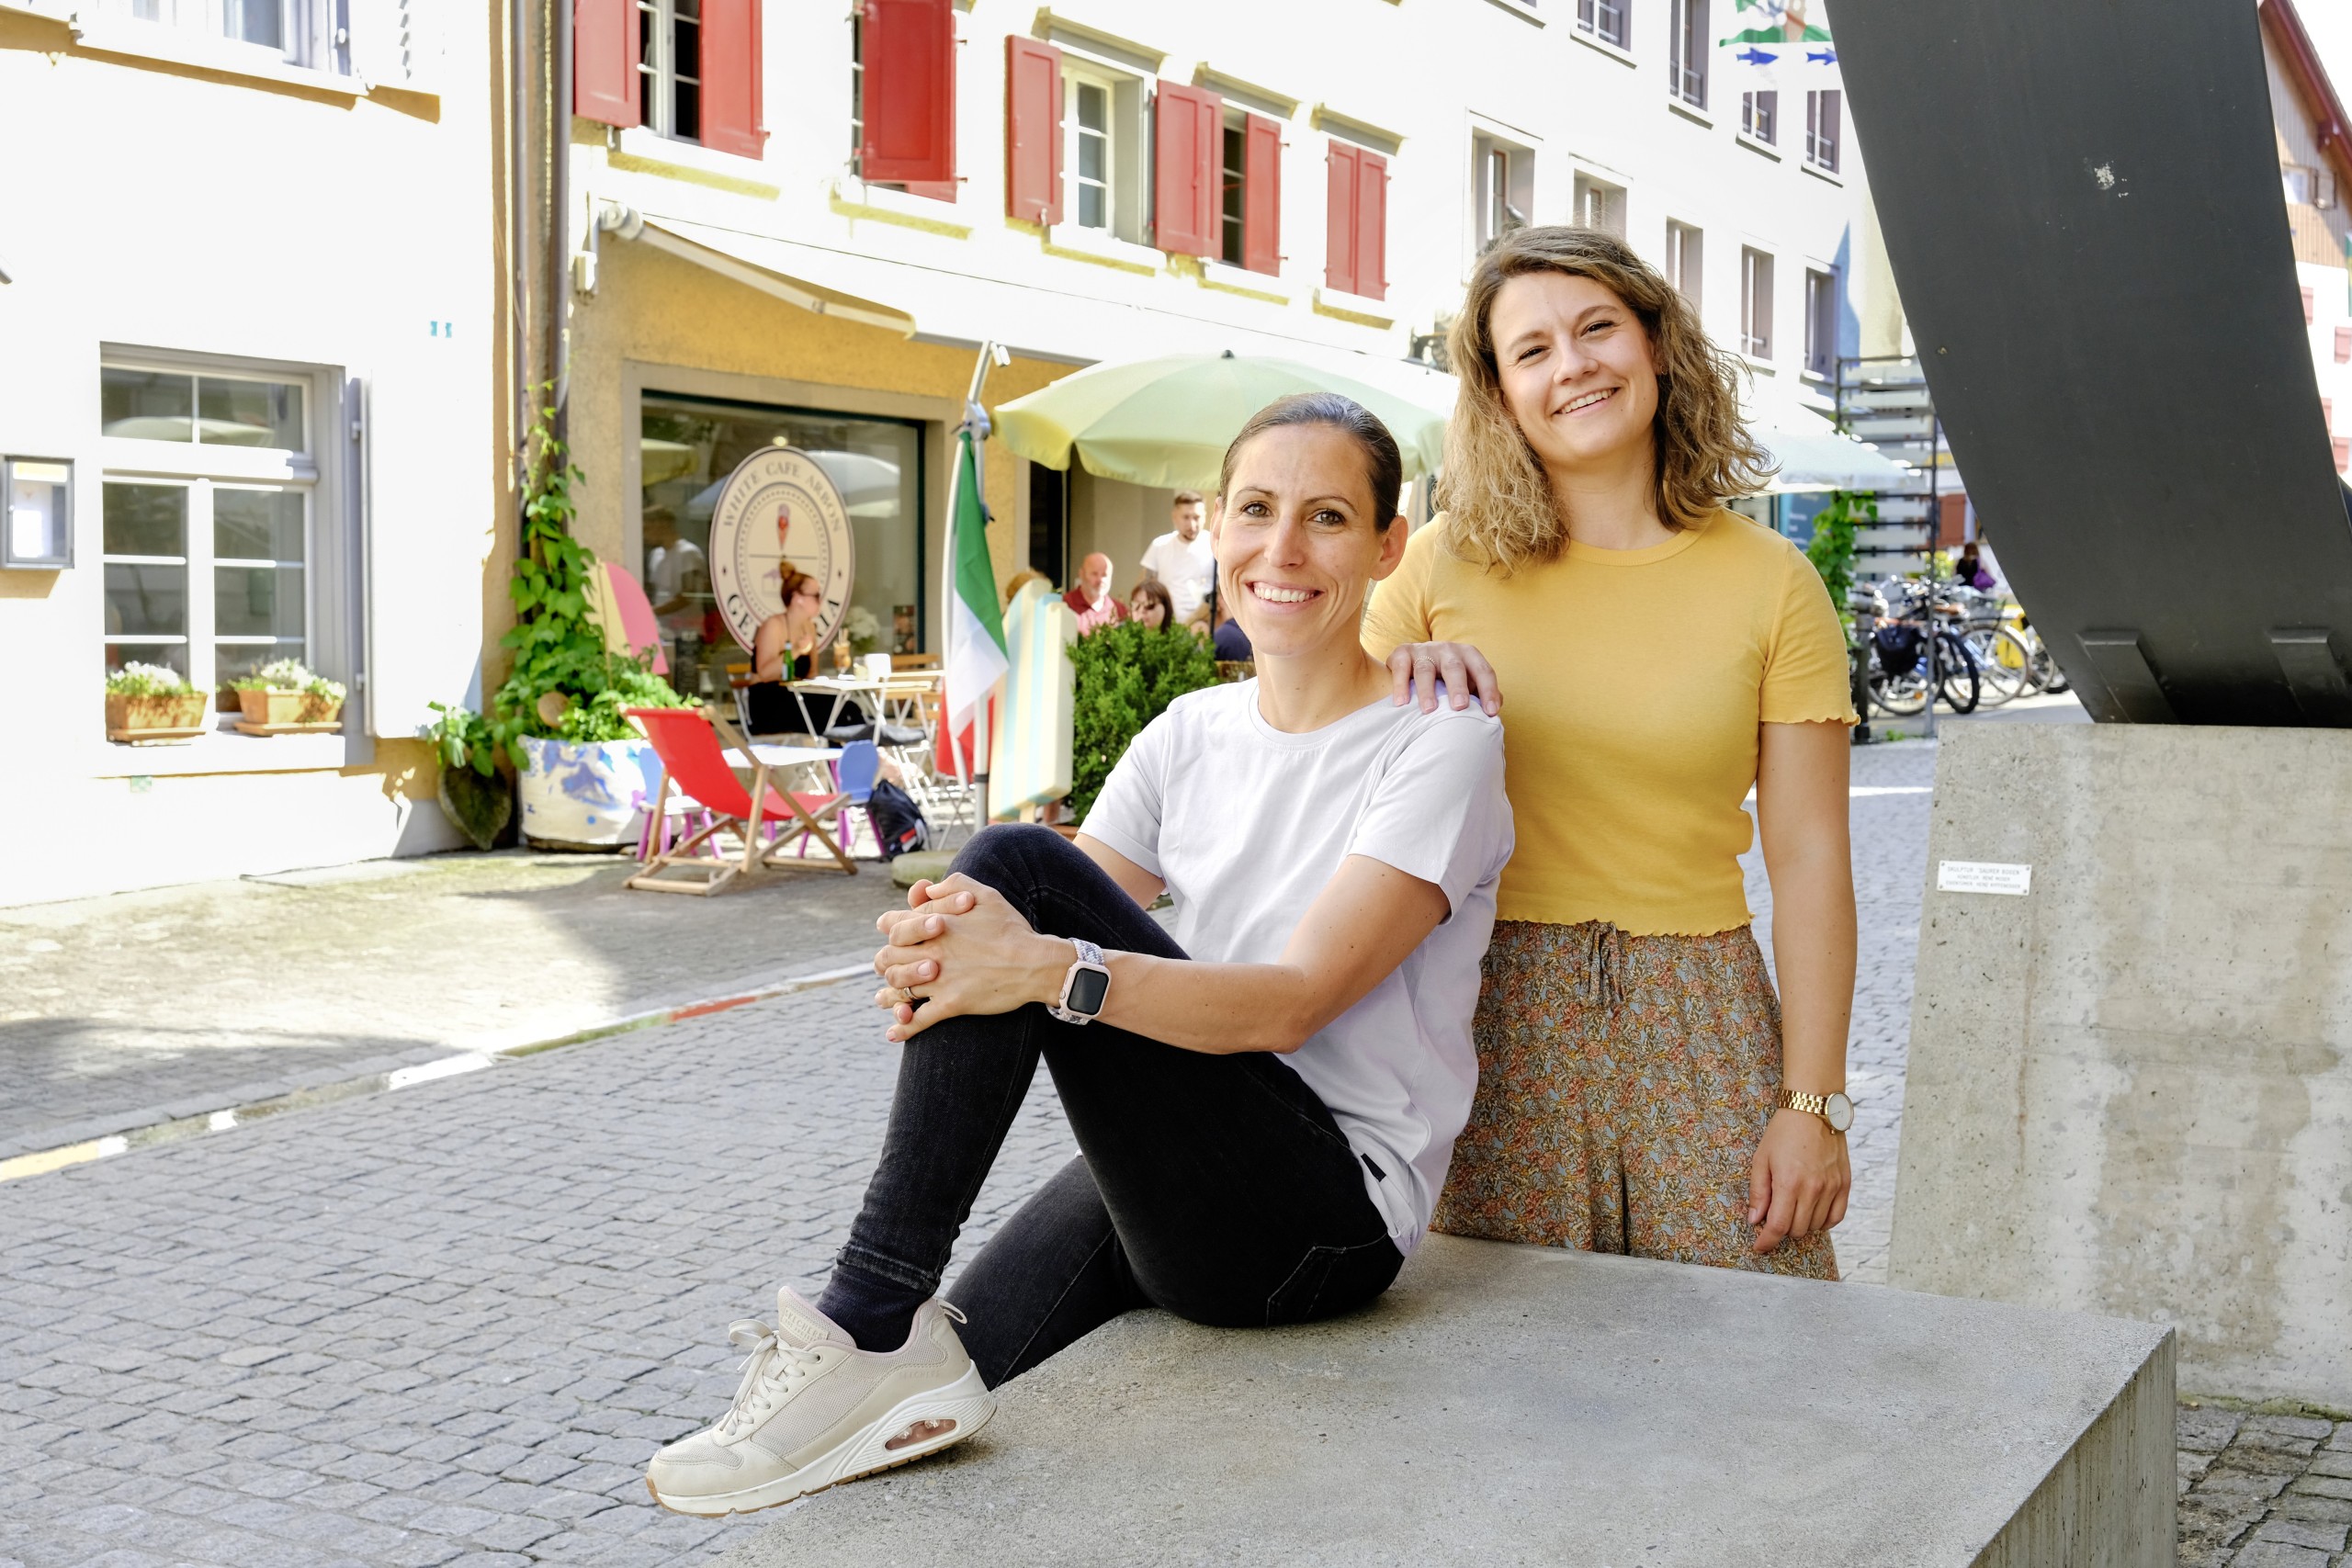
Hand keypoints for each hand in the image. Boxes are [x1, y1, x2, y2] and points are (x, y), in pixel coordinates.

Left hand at [869, 873, 1067, 1040]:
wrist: (1035, 963)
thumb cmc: (1011, 928)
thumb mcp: (985, 894)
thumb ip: (952, 885)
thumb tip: (926, 889)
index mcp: (935, 924)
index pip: (893, 925)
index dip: (888, 928)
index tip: (889, 933)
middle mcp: (931, 951)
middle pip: (889, 957)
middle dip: (886, 962)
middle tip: (889, 966)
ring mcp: (939, 980)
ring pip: (898, 988)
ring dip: (889, 995)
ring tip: (883, 1000)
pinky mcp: (951, 1004)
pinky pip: (918, 1019)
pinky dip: (903, 1027)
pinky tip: (893, 1034)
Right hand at [1383, 641, 1502, 715]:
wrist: (1414, 661)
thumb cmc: (1446, 678)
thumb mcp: (1467, 680)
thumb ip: (1481, 692)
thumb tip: (1495, 706)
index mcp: (1469, 656)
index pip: (1483, 671)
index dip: (1488, 690)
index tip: (1490, 712)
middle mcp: (1448, 650)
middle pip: (1455, 667)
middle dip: (1458, 687)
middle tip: (1460, 706)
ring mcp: (1424, 650)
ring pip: (1426, 669)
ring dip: (1427, 690)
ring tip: (1429, 710)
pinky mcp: (1403, 653)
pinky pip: (1401, 668)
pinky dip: (1401, 685)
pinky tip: (1401, 703)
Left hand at [1746, 1109, 1849, 1253]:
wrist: (1813, 1110)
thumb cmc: (1783, 1133)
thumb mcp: (1761, 1160)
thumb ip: (1758, 1193)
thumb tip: (1754, 1220)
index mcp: (1788, 1183)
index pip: (1778, 1226)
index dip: (1767, 1241)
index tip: (1760, 1247)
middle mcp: (1813, 1189)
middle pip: (1797, 1230)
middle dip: (1782, 1230)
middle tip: (1774, 1217)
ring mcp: (1832, 1187)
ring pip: (1816, 1226)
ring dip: (1802, 1225)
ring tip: (1792, 1210)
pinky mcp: (1844, 1184)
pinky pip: (1836, 1217)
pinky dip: (1823, 1222)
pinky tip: (1813, 1214)